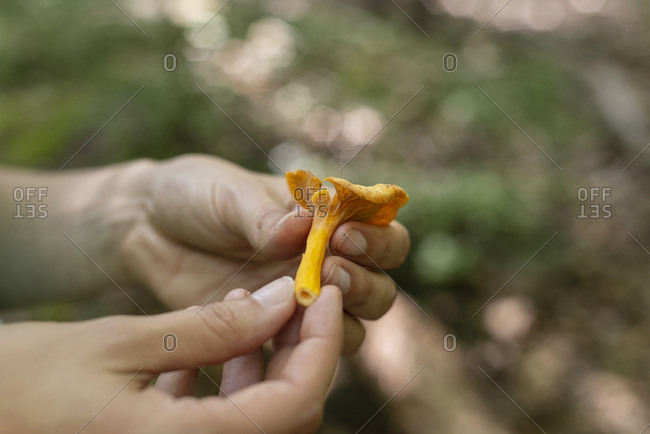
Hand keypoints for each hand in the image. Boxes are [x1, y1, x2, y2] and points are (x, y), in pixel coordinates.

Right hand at [0, 278, 342, 432]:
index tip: (324, 291)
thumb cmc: (19, 383)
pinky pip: (217, 425)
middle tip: (288, 294)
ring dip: (260, 363)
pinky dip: (225, 384)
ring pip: (254, 418)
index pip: (296, 404)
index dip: (323, 344)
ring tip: (243, 308)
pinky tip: (204, 343)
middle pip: (284, 414)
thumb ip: (212, 328)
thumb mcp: (121, 344)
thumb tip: (282, 300)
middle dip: (296, 350)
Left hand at [119, 155, 409, 353]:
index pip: (382, 230)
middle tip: (328, 270)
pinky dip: (295, 339)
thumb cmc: (196, 195)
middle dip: (363, 282)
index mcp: (326, 217)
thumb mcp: (230, 193)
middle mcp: (325, 260)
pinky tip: (256, 316)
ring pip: (354, 325)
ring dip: (339, 317)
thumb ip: (265, 215)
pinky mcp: (270, 329)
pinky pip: (303, 346)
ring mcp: (300, 299)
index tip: (340, 237)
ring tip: (298, 298)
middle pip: (379, 286)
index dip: (376, 238)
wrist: (147, 227)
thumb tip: (303, 228)